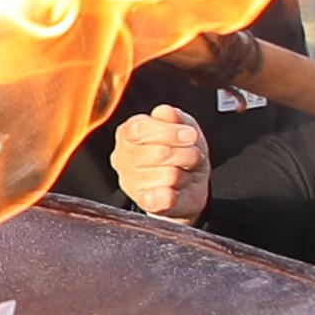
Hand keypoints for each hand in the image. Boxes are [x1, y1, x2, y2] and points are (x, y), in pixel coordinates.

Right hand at [109, 104, 212, 219]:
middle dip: (186, 153)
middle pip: (159, 152)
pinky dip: (174, 194)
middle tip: (191, 155)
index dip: (169, 131)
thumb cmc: (181, 152)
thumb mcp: (182, 126)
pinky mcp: (143, 202)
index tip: (189, 135)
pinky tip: (175, 190)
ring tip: (183, 172)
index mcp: (128, 134)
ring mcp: (130, 182)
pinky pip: (162, 197)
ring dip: (186, 173)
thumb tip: (165, 112)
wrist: (189, 185)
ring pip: (169, 175)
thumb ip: (173, 116)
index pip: (140, 129)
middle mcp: (123, 158)